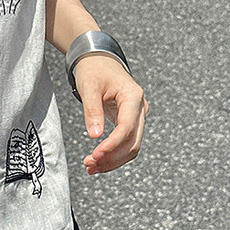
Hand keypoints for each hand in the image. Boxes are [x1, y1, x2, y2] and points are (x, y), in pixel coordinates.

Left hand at [73, 54, 148, 174]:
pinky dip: (113, 154)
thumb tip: (95, 136)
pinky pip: (126, 143)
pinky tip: (98, 161)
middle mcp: (140, 108)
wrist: (99, 61)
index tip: (95, 155)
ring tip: (91, 167)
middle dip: (112, 158)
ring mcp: (137, 116)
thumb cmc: (94, 70)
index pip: (127, 128)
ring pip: (131, 146)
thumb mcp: (89, 87)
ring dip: (113, 160)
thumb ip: (92, 111)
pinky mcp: (131, 122)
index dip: (112, 145)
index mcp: (133, 96)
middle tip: (89, 165)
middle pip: (133, 142)